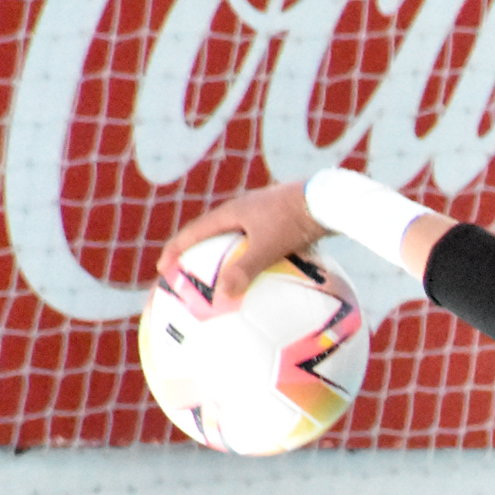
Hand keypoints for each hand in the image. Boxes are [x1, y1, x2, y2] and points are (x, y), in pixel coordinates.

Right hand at [156, 180, 325, 306]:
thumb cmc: (297, 219)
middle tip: (186, 275)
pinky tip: (263, 283)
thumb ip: (245, 269)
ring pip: (236, 242)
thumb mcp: (269, 246)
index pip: (194, 232)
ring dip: (225, 260)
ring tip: (221, 282)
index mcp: (232, 212)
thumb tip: (221, 295)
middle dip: (197, 255)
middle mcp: (244, 212)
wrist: (331, 200)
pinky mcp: (283, 224)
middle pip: (211, 236)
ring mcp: (264, 217)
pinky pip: (260, 248)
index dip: (176, 250)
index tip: (163, 268)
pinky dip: (253, 264)